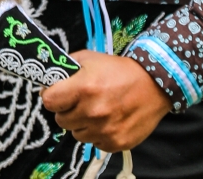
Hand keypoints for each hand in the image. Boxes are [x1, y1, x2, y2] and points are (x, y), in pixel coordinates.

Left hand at [41, 51, 171, 152]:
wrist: (153, 85)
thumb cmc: (119, 70)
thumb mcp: (91, 58)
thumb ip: (68, 67)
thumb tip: (49, 80)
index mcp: (83, 88)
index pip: (49, 101)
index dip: (51, 96)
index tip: (56, 94)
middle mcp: (92, 112)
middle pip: (61, 120)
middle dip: (67, 110)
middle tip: (79, 101)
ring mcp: (104, 130)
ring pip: (77, 133)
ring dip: (82, 123)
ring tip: (96, 110)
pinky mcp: (115, 143)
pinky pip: (94, 143)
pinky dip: (97, 133)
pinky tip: (108, 120)